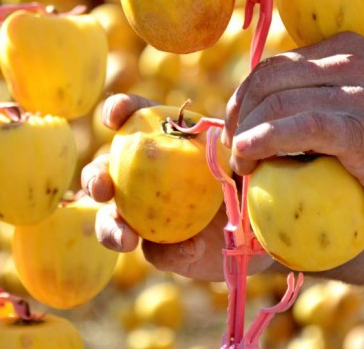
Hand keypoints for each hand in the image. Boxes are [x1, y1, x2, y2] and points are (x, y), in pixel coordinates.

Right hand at [82, 93, 273, 280]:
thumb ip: (232, 143)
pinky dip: (169, 252)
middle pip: (104, 172)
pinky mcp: (162, 250)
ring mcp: (147, 215)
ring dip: (109, 227)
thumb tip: (224, 140)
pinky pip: (155, 252)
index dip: (117, 111)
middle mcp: (142, 176)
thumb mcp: (245, 149)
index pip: (132, 117)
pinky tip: (189, 250)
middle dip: (95, 177)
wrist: (267, 221)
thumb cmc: (253, 172)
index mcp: (160, 139)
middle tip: (103, 187)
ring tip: (125, 238)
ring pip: (111, 220)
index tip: (115, 116)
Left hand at [223, 32, 363, 219]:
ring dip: (245, 135)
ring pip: (276, 101)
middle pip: (267, 79)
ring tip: (242, 166)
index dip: (243, 99)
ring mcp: (357, 89)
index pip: (273, 65)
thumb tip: (266, 121)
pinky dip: (263, 141)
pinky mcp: (361, 125)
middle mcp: (348, 59)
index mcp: (344, 47)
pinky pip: (298, 126)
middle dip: (237, 116)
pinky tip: (248, 158)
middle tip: (234, 152)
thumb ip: (324, 96)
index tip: (236, 131)